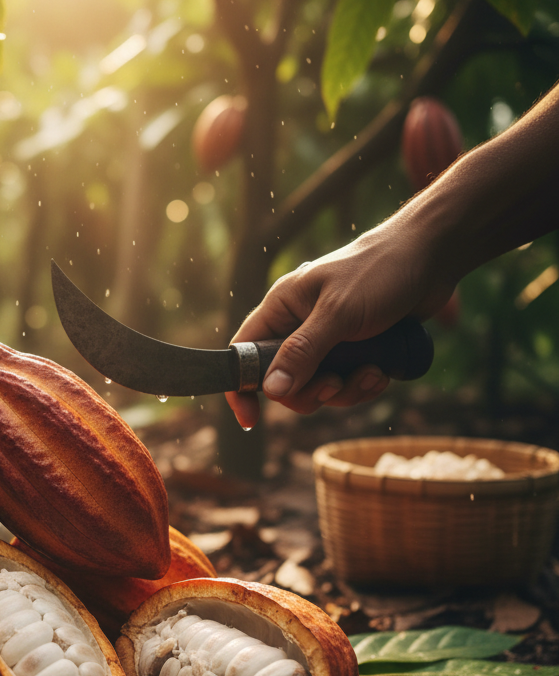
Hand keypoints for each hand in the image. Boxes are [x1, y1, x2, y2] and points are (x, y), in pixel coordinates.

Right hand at [224, 215, 456, 430]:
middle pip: (285, 382)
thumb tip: (271, 390)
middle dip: (312, 391)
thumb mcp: (338, 313)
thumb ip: (302, 352)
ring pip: (319, 388)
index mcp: (282, 309)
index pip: (245, 353)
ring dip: (346, 390)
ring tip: (372, 372)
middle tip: (335, 383)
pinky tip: (383, 372)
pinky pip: (347, 384)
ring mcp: (328, 341)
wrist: (432, 256)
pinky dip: (364, 385)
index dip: (242, 387)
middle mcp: (299, 327)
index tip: (253, 419)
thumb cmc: (380, 272)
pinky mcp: (356, 351)